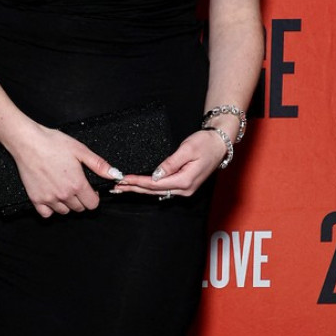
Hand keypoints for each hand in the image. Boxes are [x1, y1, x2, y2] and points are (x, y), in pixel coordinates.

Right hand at [11, 126, 124, 218]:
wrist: (28, 142)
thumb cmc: (52, 143)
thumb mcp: (80, 150)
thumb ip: (99, 165)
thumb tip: (115, 174)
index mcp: (77, 184)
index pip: (93, 204)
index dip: (94, 197)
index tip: (90, 190)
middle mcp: (64, 195)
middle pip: (79, 209)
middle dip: (81, 200)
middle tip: (76, 187)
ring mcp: (49, 199)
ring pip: (64, 212)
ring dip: (67, 204)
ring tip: (63, 189)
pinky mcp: (36, 199)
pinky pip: (47, 214)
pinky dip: (51, 209)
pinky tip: (52, 197)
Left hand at [110, 130, 225, 199]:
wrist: (219, 144)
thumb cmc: (205, 144)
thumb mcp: (187, 149)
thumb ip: (171, 163)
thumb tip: (155, 174)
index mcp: (185, 181)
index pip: (155, 184)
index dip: (138, 182)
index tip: (124, 179)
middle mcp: (185, 189)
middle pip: (154, 191)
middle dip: (134, 188)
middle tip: (116, 187)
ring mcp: (185, 189)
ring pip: (157, 191)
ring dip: (139, 190)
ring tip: (123, 188)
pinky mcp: (184, 185)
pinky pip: (163, 189)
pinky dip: (149, 188)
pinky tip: (139, 188)